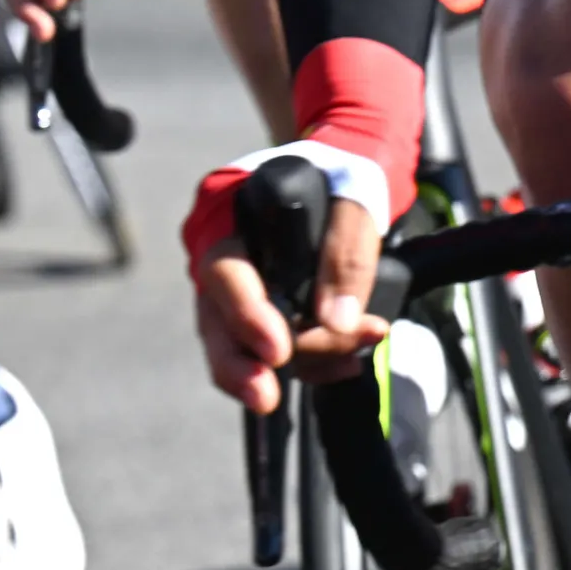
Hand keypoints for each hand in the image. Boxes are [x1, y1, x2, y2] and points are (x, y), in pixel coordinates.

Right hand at [193, 183, 390, 411]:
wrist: (353, 170)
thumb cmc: (345, 171)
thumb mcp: (354, 196)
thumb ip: (347, 250)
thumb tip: (336, 319)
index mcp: (227, 217)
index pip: (223, 272)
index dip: (245, 315)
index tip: (277, 350)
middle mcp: (223, 260)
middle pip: (216, 323)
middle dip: (242, 368)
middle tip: (268, 399)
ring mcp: (239, 294)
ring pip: (245, 348)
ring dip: (302, 363)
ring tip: (355, 357)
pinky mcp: (265, 318)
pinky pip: (277, 356)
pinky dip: (314, 365)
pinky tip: (349, 363)